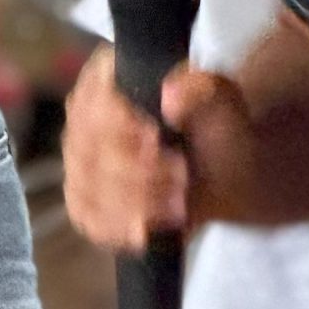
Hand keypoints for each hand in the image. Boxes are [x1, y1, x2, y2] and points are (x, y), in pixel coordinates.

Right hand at [62, 43, 243, 251]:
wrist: (228, 172)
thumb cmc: (219, 127)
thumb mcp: (222, 101)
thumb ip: (201, 90)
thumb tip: (170, 96)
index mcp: (107, 79)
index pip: (91, 103)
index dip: (118, 126)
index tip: (156, 139)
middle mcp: (83, 117)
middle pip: (87, 152)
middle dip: (137, 173)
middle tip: (181, 176)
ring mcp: (80, 161)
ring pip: (86, 188)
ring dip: (134, 203)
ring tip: (177, 203)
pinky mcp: (86, 201)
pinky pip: (87, 219)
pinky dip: (117, 228)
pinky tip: (148, 229)